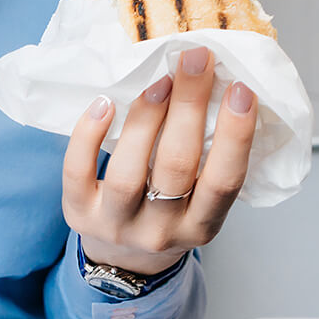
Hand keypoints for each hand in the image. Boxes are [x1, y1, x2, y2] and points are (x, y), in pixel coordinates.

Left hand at [60, 46, 257, 276]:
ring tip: (160, 82)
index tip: (240, 89)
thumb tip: (219, 87)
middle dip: (189, 107)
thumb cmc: (170, 213)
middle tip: (196, 60)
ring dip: (146, 118)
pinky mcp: (78, 213)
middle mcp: (160, 230)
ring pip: (128, 171)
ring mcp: (116, 223)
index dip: (234, 135)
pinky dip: (88, 134)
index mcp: (201, 227)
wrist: (123, 258)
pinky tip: (105, 102)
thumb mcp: (199, 201)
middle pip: (176, 167)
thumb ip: (208, 160)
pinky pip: (78, 170)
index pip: (224, 182)